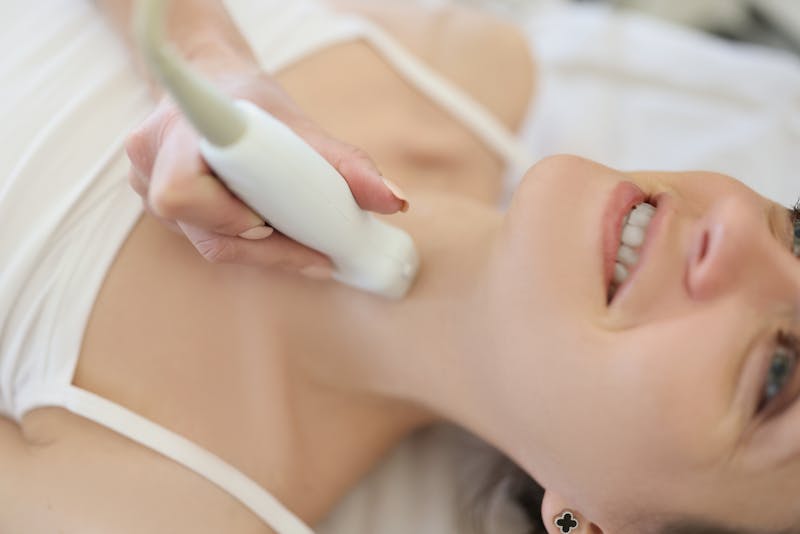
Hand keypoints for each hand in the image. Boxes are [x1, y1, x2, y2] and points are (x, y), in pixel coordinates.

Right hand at [126, 60, 407, 279]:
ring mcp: (147, 190)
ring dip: (262, 250)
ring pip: (209, 242)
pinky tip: (277, 238)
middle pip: (205, 232)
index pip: (183, 192)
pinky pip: (208, 238)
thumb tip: (394, 202)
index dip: (228, 217)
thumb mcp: (294, 121)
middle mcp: (149, 167)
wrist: (210, 86)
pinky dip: (248, 244)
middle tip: (317, 253)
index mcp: (175, 135)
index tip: (271, 227)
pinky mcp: (162, 210)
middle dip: (266, 248)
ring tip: (306, 247)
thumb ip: (344, 163)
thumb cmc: (247, 101)